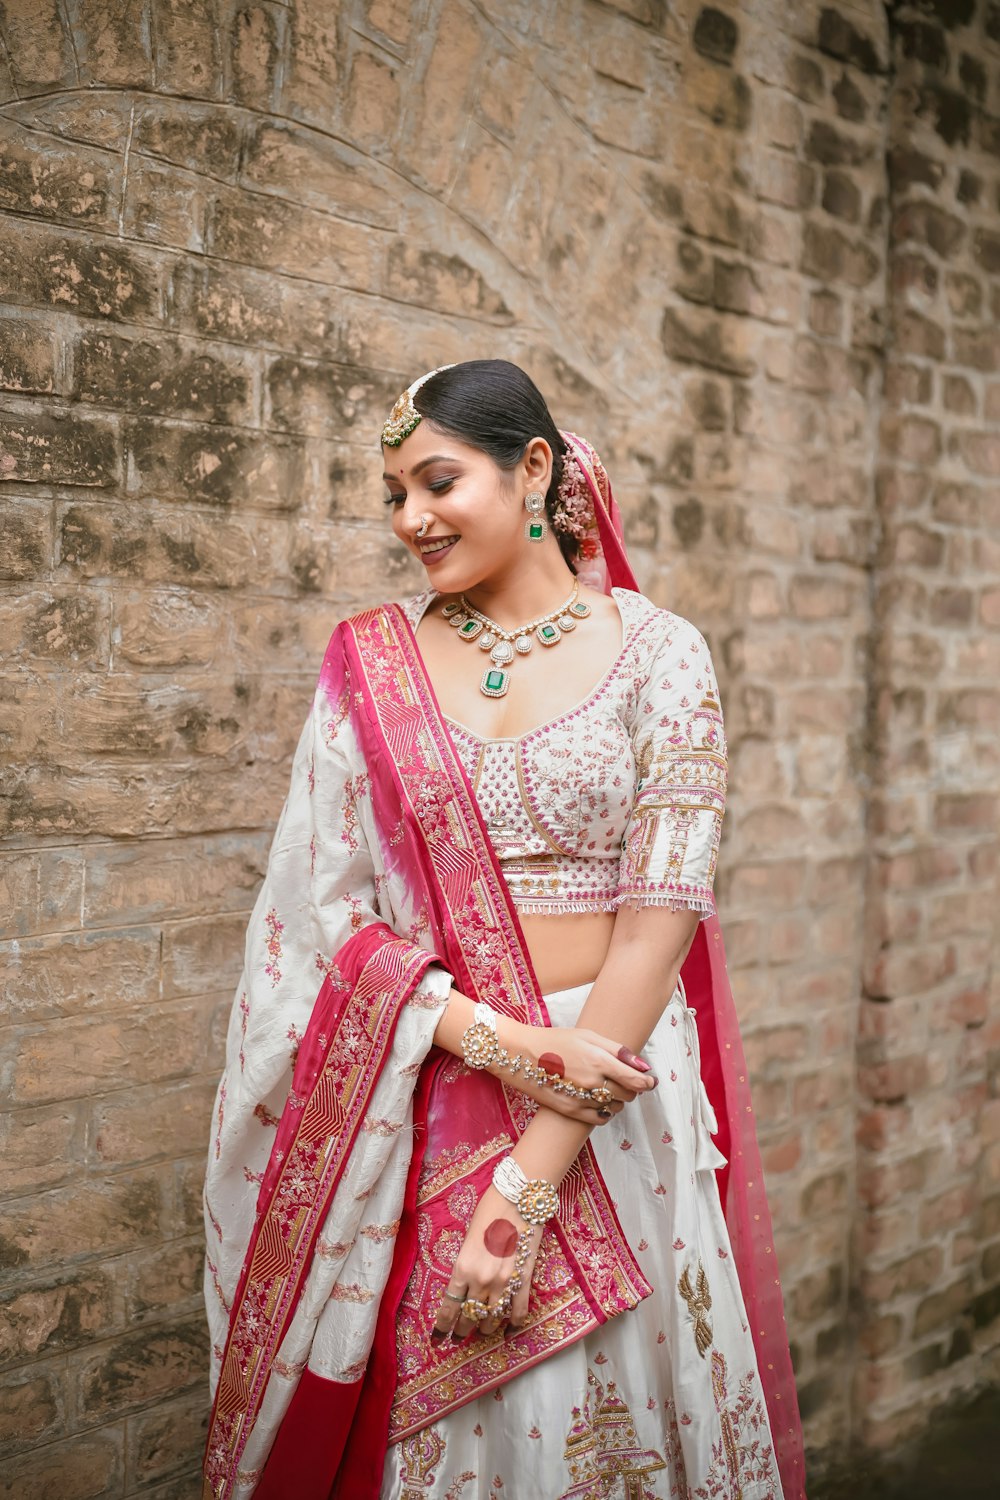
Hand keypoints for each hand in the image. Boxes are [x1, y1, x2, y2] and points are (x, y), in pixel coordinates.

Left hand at [431, 1185, 543, 1341]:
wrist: (519, 1196)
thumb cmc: (489, 1209)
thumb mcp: (468, 1238)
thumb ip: (466, 1263)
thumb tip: (465, 1282)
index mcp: (463, 1267)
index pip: (449, 1307)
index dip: (443, 1326)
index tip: (438, 1339)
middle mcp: (482, 1279)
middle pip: (470, 1315)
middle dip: (463, 1329)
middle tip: (458, 1338)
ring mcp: (504, 1281)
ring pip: (493, 1317)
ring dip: (486, 1328)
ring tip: (482, 1332)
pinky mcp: (524, 1279)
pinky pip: (518, 1309)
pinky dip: (514, 1323)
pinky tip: (509, 1331)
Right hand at [487, 1019, 657, 1124]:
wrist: (520, 1054)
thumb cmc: (556, 1040)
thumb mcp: (588, 1036)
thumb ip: (618, 1050)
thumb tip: (644, 1067)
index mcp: (598, 1060)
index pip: (636, 1080)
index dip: (647, 1083)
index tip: (650, 1081)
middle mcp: (592, 1082)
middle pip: (628, 1095)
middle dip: (631, 1088)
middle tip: (622, 1079)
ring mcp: (581, 1098)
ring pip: (615, 1107)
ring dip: (617, 1099)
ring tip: (605, 1087)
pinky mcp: (570, 1111)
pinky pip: (600, 1119)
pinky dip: (605, 1112)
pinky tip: (596, 1100)